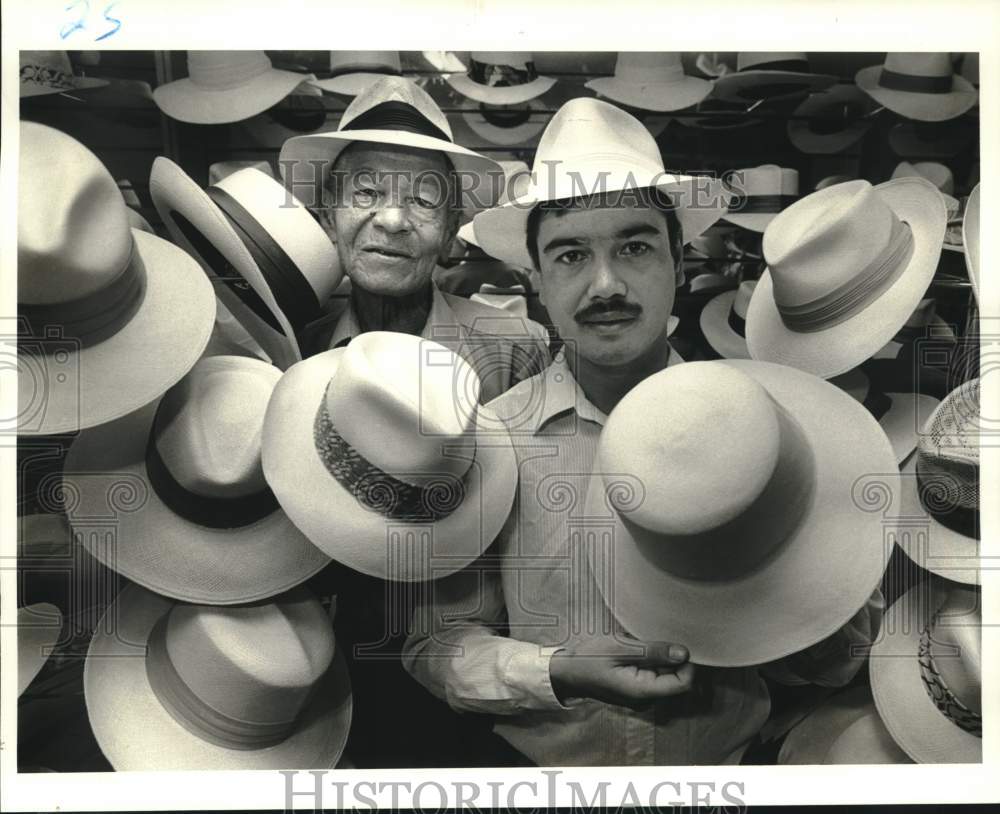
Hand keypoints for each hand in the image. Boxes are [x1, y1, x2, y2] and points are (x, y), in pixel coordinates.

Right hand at [549, 636, 694, 708]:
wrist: (567, 672)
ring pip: (666, 677)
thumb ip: (654, 651)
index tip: (678, 642)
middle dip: (673, 659)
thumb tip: (684, 653)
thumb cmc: (590, 659)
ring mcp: (641, 697)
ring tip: (643, 644)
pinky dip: (652, 663)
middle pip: (677, 680)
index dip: (687, 663)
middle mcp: (646, 699)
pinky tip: (638, 652)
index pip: (684, 683)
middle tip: (657, 639)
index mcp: (643, 691)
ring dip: (661, 659)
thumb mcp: (621, 648)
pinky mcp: (636, 690)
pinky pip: (654, 677)